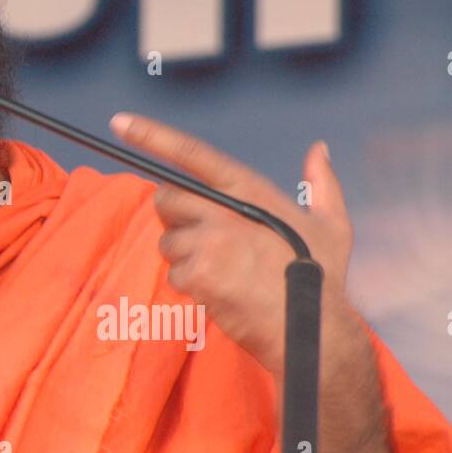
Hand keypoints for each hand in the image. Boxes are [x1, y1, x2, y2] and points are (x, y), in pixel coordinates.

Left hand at [110, 112, 356, 377]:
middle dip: (175, 217)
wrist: (313, 330)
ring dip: (186, 257)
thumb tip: (319, 149)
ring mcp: (211, 242)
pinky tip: (221, 292)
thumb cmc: (321, 278)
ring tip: (223, 271)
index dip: (152, 135)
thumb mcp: (332, 225)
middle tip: (203, 238)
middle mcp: (226, 211)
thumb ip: (322, 183)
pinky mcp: (200, 273)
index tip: (119, 122)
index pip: (193, 154)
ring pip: (169, 240)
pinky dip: (192, 286)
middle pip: (167, 198)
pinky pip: (175, 274)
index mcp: (251, 190)